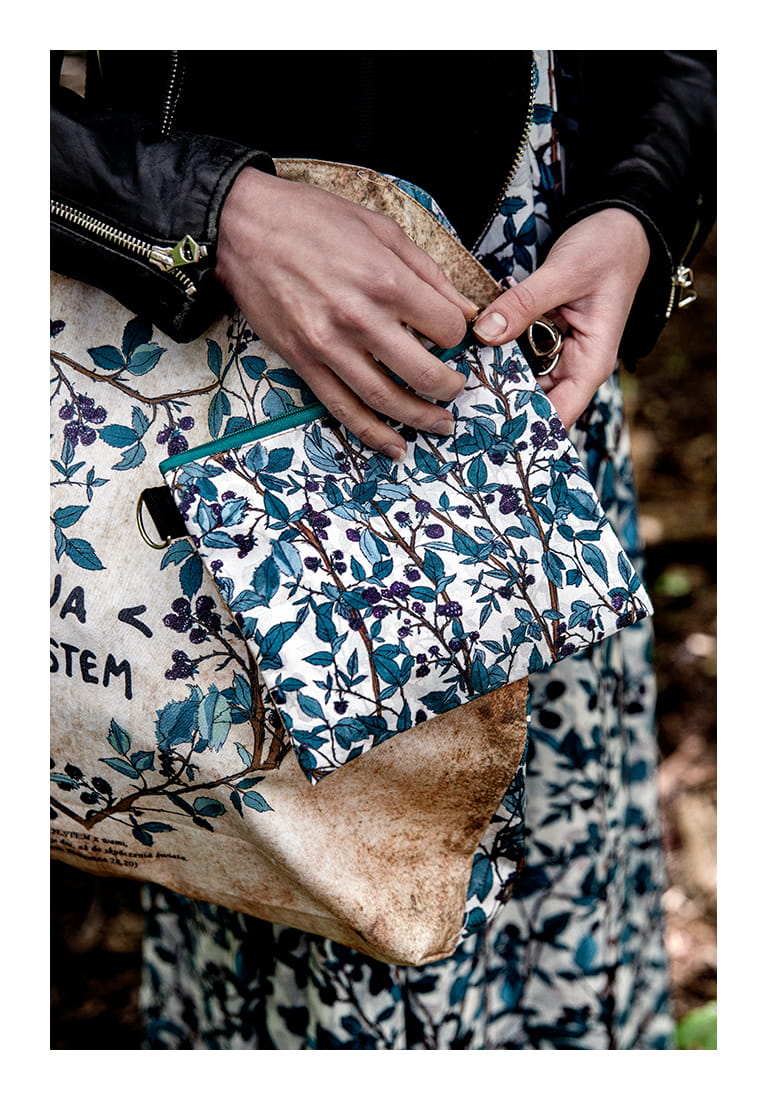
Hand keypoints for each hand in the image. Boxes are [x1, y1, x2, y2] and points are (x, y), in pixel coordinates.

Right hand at [215, 168, 478, 458]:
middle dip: (449, 387)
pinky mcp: (303, 362)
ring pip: (385, 400)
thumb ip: (428, 272)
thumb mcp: (381, 227)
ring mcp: (328, 346)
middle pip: (423, 373)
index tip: (455, 337)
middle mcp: (360, 318)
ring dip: (420, 418)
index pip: (446, 329)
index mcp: (386, 280)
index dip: (459, 337)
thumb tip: (465, 310)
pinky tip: (395, 446)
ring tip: (440, 424)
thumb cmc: (312, 219)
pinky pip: (342, 408)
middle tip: (455, 388)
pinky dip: (372, 433)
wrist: (244, 227)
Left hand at [472, 209, 650, 427]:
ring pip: (518, 384)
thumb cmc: (606, 250)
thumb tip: (484, 333)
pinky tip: (462, 363)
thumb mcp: (566, 271)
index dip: (525, 429)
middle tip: (455, 416)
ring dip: (490, 387)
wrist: (619, 228)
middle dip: (499, 412)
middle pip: (533, 405)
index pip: (559, 414)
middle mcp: (572, 367)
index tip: (488, 435)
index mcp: (590, 363)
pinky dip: (492, 361)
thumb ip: (525, 303)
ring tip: (451, 394)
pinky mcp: (540, 339)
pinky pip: (513, 359)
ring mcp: (555, 355)